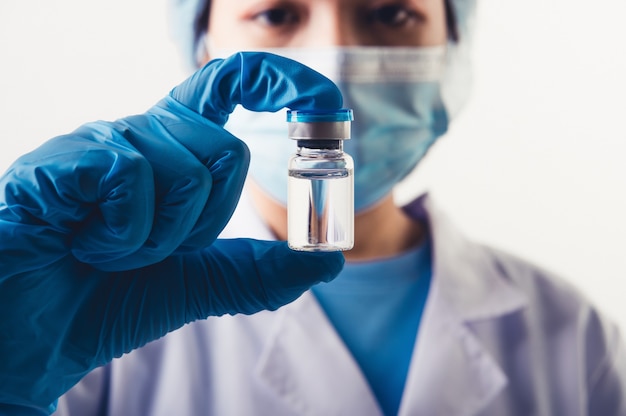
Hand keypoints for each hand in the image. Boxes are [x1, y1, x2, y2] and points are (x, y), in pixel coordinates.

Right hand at [0, 52, 343, 413]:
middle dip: (202, 225)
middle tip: (151, 249)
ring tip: (110, 251)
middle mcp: (143, 135)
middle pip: (227, 150)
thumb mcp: (200, 284)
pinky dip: (122, 237)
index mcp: (174, 153)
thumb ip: (258, 271)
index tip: (317, 101)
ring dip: (158, 240)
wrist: (37, 337)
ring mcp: (104, 141)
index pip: (229, 87)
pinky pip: (134, 179)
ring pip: (186, 170)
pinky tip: (82, 242)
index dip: (275, 79)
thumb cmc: (109, 300)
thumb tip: (328, 261)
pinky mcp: (67, 158)